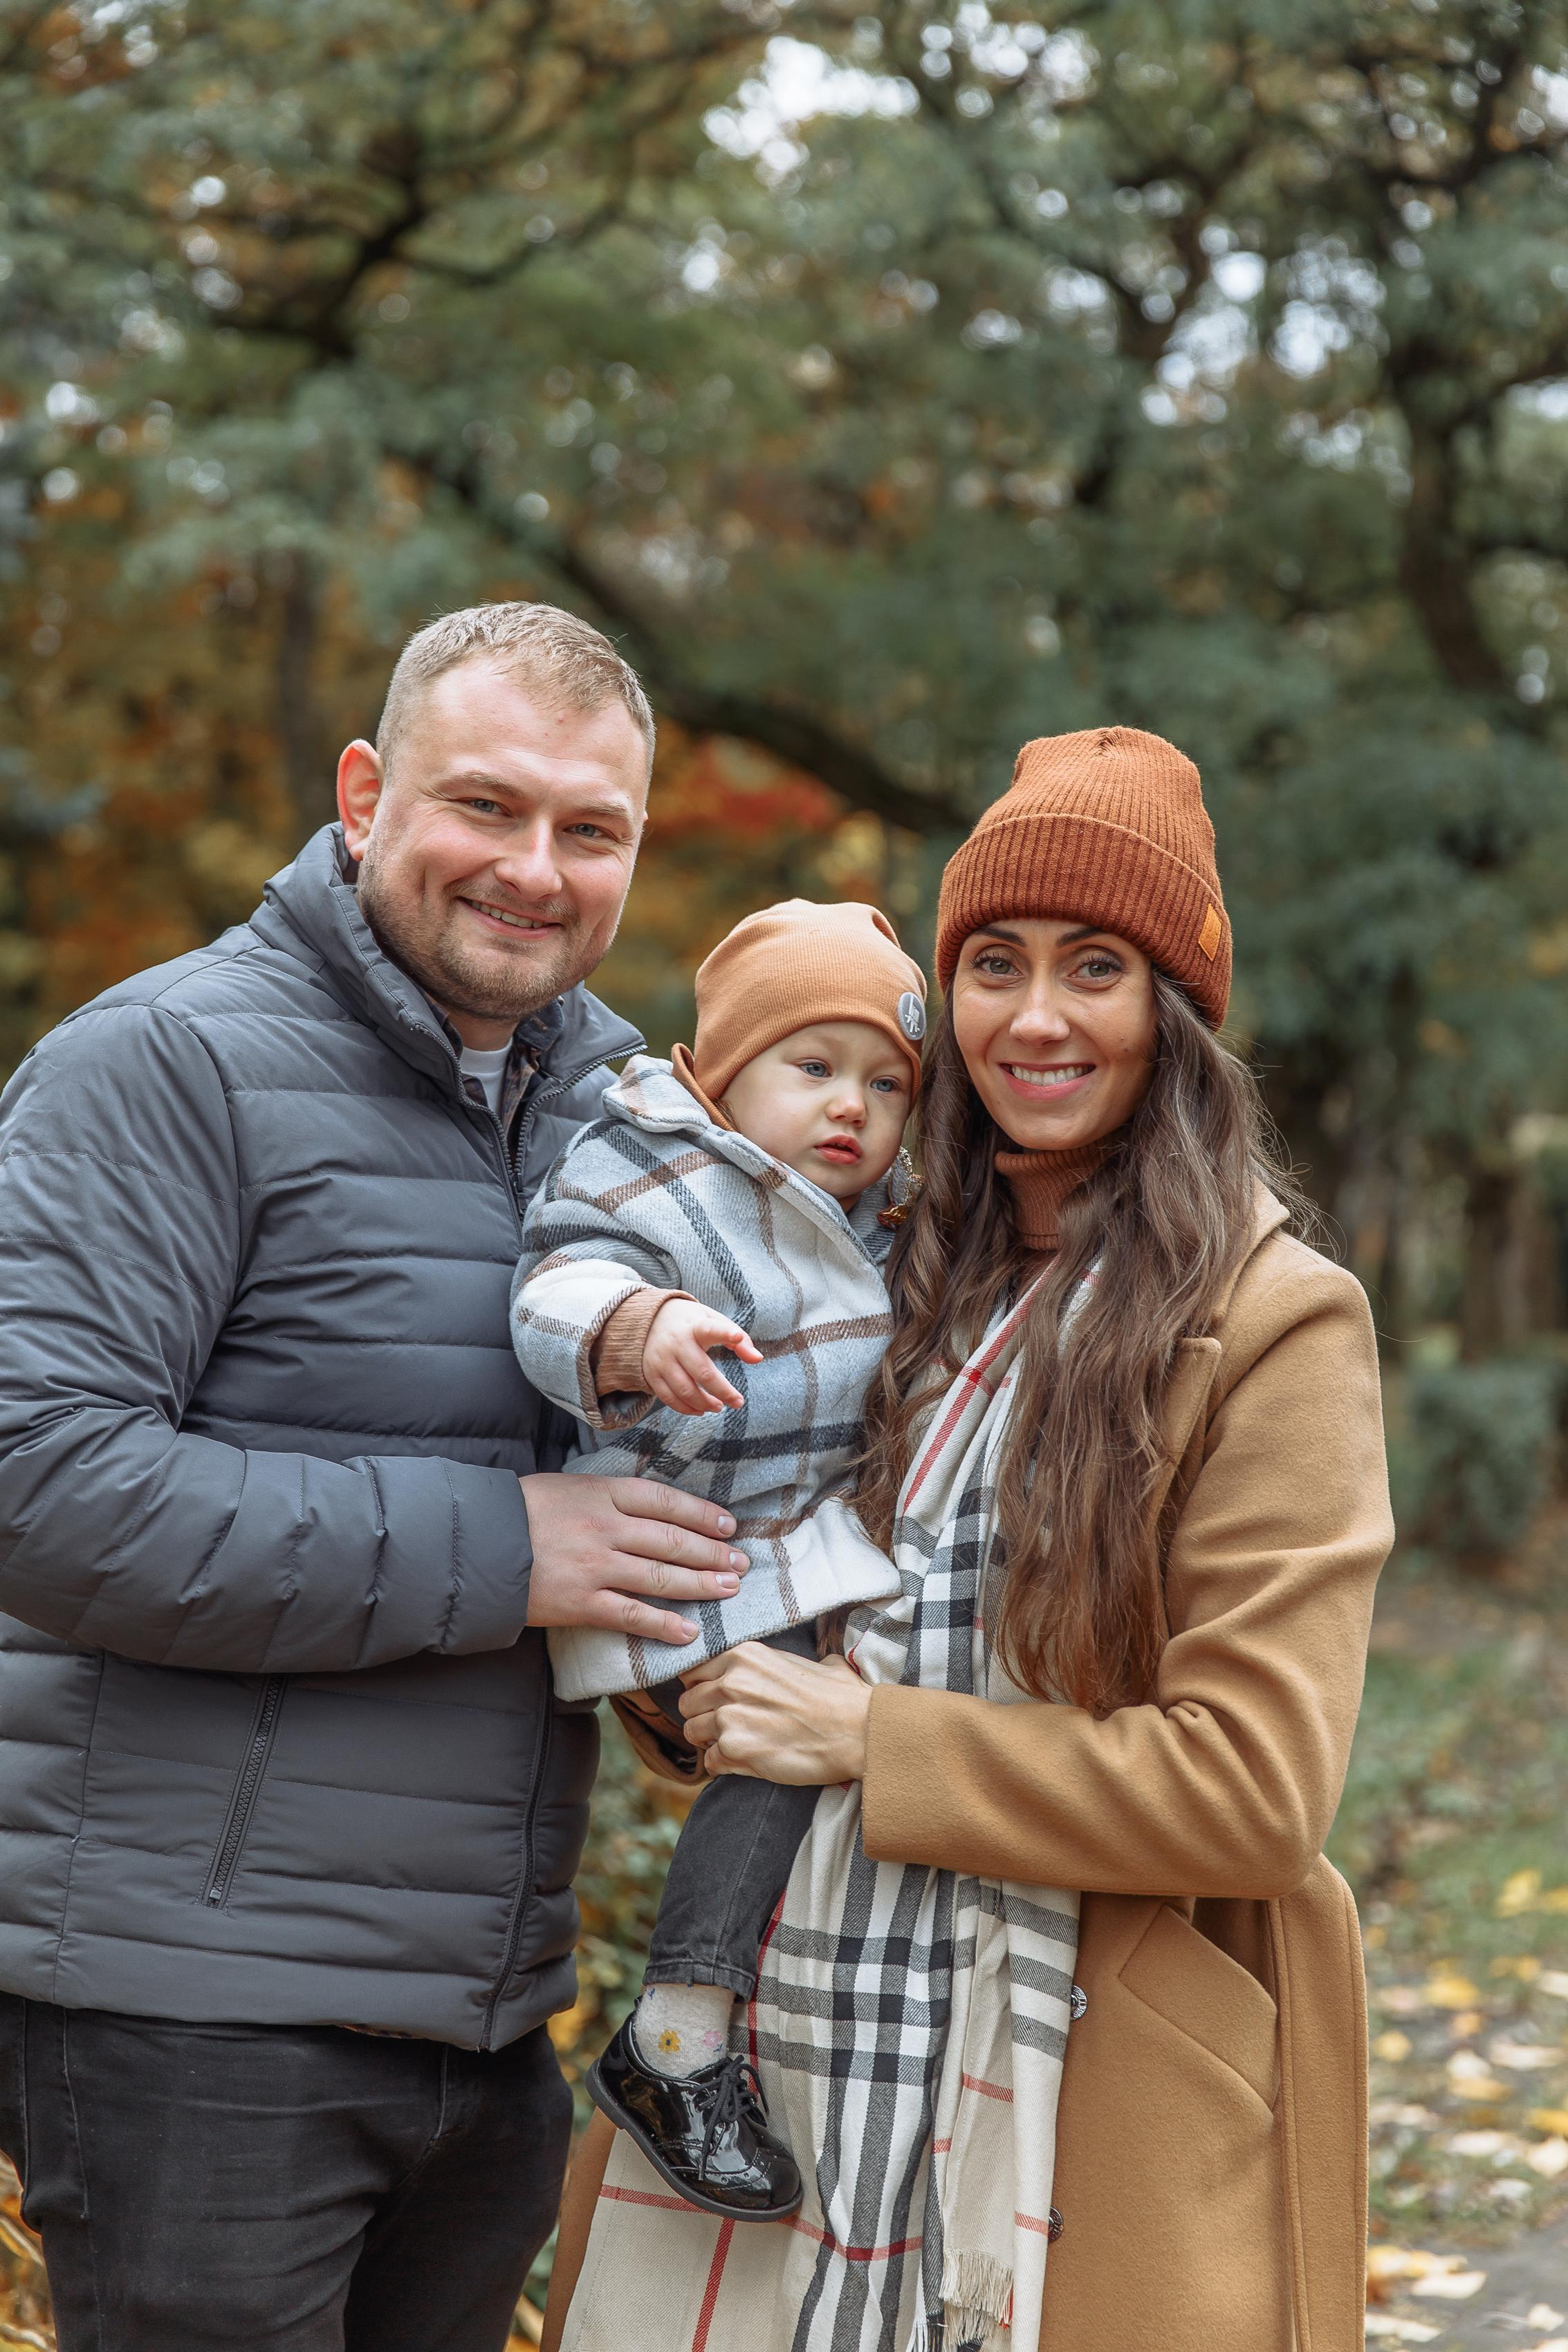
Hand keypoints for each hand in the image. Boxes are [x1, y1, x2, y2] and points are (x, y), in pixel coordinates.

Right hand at [521, 1473, 746, 1650]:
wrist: (475, 1544)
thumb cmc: (521, 1511)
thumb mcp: (569, 1487)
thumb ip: (609, 1498)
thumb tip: (649, 1507)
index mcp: (604, 1493)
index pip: (667, 1501)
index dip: (702, 1514)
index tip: (727, 1525)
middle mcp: (607, 1528)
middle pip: (673, 1540)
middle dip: (712, 1553)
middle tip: (740, 1563)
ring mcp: (596, 1567)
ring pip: (661, 1577)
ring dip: (701, 1585)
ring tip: (728, 1590)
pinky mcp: (582, 1603)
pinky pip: (633, 1615)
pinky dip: (664, 1625)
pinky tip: (690, 1631)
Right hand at [642, 1298, 762, 1416]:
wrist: (649, 1320)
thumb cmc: (691, 1323)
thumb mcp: (714, 1320)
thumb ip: (738, 1340)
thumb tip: (757, 1359)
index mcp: (695, 1326)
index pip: (710, 1329)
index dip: (724, 1332)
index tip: (737, 1336)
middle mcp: (676, 1343)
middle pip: (702, 1373)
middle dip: (723, 1392)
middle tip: (738, 1402)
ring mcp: (662, 1360)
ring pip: (685, 1390)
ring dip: (705, 1403)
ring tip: (719, 1406)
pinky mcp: (652, 1374)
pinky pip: (668, 1398)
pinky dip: (686, 1409)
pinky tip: (700, 1410)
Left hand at [677, 1643, 871, 1784]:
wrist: (860, 1733)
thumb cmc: (840, 1698)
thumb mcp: (807, 1662)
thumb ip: (777, 1662)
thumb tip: (779, 1665)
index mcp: (744, 1656)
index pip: (693, 1668)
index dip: (702, 1685)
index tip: (713, 1696)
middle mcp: (730, 1683)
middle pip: (687, 1702)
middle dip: (702, 1715)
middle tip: (726, 1724)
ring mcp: (729, 1718)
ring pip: (691, 1731)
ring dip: (710, 1740)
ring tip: (737, 1743)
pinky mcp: (736, 1751)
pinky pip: (710, 1762)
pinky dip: (723, 1765)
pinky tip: (746, 1762)